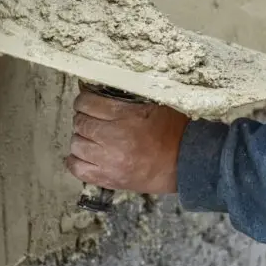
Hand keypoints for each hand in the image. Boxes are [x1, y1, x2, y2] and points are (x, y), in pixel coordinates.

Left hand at [65, 84, 188, 194]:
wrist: (189, 163)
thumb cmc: (174, 130)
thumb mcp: (153, 104)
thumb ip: (126, 97)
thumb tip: (97, 86)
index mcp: (126, 116)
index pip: (87, 102)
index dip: (84, 101)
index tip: (87, 102)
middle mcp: (115, 138)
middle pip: (80, 122)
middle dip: (83, 118)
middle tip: (92, 120)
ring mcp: (111, 161)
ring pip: (76, 144)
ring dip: (81, 138)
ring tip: (92, 138)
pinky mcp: (111, 179)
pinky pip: (78, 169)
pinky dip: (76, 161)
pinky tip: (83, 155)